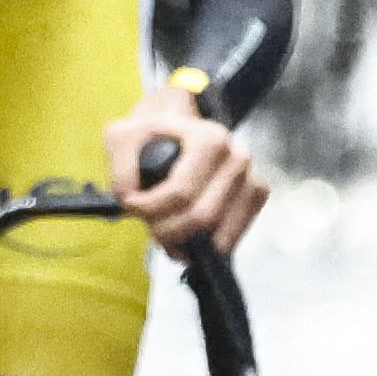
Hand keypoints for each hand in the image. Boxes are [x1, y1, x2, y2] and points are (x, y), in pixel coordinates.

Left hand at [103, 97, 267, 254]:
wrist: (176, 130)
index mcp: (209, 139)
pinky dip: (206, 246)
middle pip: (201, 218)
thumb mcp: (121, 138)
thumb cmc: (150, 137)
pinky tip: (188, 236)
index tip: (131, 204)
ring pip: (217, 234)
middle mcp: (237, 158)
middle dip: (167, 230)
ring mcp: (251, 177)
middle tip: (149, 224)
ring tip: (166, 230)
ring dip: (184, 241)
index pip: (181, 193)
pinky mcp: (256, 196)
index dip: (150, 208)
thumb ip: (121, 170)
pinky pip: (232, 238)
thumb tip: (132, 201)